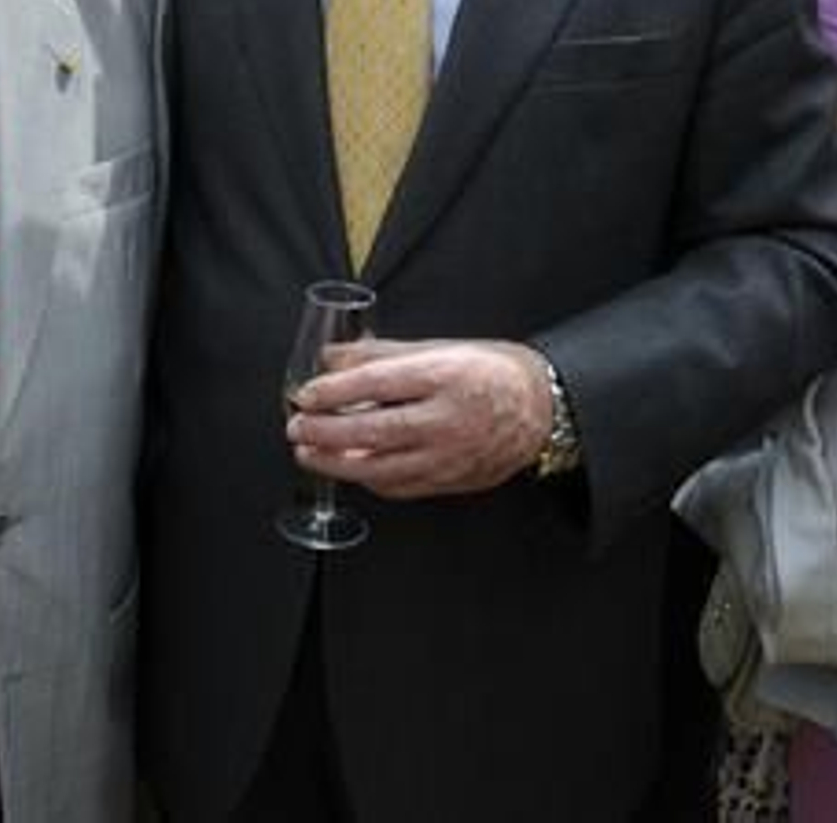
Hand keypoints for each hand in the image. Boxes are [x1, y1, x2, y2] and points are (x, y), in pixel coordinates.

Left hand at [286, 338, 552, 498]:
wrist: (541, 408)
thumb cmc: (488, 370)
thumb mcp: (438, 348)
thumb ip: (382, 353)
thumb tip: (331, 357)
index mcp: (443, 376)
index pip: (377, 384)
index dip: (335, 391)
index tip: (305, 394)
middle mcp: (446, 419)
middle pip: (373, 431)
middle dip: (326, 432)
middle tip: (295, 427)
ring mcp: (450, 456)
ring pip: (382, 468)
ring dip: (337, 463)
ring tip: (308, 452)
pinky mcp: (453, 481)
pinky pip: (402, 487)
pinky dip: (370, 479)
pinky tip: (349, 468)